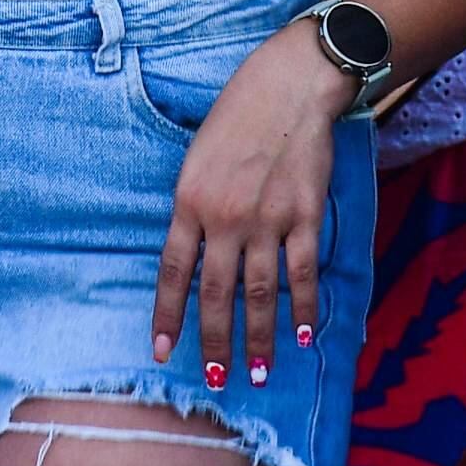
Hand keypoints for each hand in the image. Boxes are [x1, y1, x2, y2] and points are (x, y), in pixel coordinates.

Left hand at [151, 34, 348, 386]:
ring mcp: (267, 218)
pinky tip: (304, 336)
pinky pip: (302, 272)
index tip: (161, 350)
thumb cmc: (237, 116)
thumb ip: (193, 208)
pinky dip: (303, 307)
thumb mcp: (197, 158)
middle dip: (215, 341)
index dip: (167, 315)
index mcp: (189, 201)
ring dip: (259, 338)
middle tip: (216, 378)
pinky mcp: (304, 215)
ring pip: (260, 292)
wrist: (288, 86)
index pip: (172, 271)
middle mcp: (225, 216)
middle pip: (216, 293)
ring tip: (259, 372)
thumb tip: (193, 257)